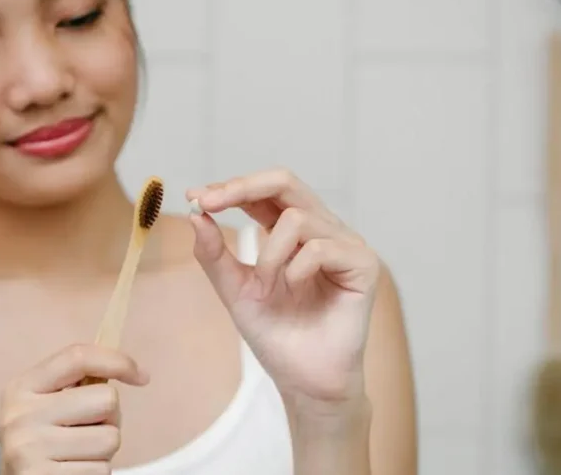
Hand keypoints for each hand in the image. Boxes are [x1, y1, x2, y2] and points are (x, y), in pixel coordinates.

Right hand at [0, 344, 148, 473]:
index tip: (141, 376)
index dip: (117, 361)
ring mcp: (30, 449)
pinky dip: (95, 474)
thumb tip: (132, 370)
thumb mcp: (44, 407)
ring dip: (103, 451)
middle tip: (88, 432)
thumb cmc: (40, 446)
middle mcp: (21, 415)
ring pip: (110, 438)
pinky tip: (72, 472)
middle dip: (110, 418)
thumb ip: (76, 385)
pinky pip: (101, 470)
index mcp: (21, 388)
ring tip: (78, 456)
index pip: (78, 357)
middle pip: (107, 399)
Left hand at [187, 168, 380, 409]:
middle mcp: (320, 229)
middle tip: (209, 201)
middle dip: (242, 188)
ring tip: (267, 285)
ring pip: (298, 218)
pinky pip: (322, 248)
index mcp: (291, 231)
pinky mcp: (364, 265)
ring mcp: (345, 244)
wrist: (303, 379)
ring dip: (269, 254)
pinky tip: (295, 290)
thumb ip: (214, 255)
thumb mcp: (235, 290)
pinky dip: (297, 269)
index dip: (230, 188)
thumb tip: (196, 215)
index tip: (196, 196)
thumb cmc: (275, 334)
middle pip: (285, 182)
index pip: (263, 193)